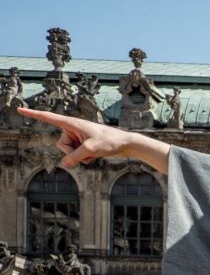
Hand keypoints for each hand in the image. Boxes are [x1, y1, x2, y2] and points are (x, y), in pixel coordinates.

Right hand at [19, 107, 133, 167]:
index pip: (48, 118)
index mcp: (71, 123)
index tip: (19, 110)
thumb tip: (64, 164)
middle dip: (72, 152)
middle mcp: (72, 128)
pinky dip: (85, 158)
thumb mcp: (91, 150)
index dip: (33, 115)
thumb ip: (75, 157)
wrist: (125, 144)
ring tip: (94, 152)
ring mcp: (77, 137)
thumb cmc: (110, 142)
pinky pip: (76, 156)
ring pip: (68, 152)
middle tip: (89, 150)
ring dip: (80, 157)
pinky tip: (95, 155)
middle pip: (61, 145)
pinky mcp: (82, 144)